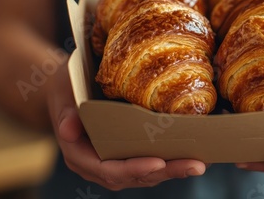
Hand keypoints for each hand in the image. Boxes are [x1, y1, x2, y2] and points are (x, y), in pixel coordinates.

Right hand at [47, 62, 206, 189]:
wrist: (68, 89)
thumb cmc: (66, 89)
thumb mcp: (62, 93)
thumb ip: (65, 113)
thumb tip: (67, 129)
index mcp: (80, 156)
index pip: (109, 169)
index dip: (134, 168)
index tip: (158, 162)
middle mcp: (99, 165)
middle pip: (135, 175)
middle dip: (167, 171)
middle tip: (195, 165)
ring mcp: (116, 162)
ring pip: (147, 173)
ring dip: (174, 169)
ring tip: (201, 162)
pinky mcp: (129, 155)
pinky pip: (151, 163)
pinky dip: (172, 161)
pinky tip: (195, 154)